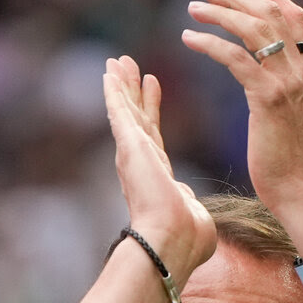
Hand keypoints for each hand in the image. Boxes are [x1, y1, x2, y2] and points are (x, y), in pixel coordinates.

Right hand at [103, 55, 215, 277]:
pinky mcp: (129, 148)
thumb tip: (191, 205)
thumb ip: (189, 203)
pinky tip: (109, 72)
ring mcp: (133, 156)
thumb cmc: (187, 239)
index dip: (152, 109)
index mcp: (158, 178)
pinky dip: (113, 92)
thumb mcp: (193, 216)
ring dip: (122, 85)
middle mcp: (142, 165)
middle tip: (128, 64)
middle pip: (137, 119)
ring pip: (126, 111)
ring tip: (119, 61)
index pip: (154, 136)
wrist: (172, 241)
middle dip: (133, 90)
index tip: (152, 85)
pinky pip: (119, 113)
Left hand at [182, 0, 302, 224]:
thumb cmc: (299, 159)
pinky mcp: (267, 99)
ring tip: (195, 10)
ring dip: (220, 14)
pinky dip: (210, 43)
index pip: (295, 16)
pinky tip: (190, 39)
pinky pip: (235, 58)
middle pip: (272, 13)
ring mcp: (287, 83)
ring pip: (253, 29)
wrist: (301, 189)